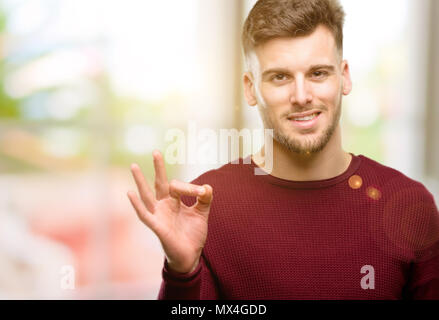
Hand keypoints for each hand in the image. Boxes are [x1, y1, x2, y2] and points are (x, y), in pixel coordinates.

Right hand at [127, 150, 212, 273]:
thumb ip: (205, 199)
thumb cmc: (193, 234)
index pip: (177, 186)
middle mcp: (163, 206)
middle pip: (159, 184)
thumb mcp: (202, 214)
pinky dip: (136, 204)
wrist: (191, 256)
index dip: (190, 187)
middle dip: (158, 168)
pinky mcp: (157, 227)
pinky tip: (129, 192)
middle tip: (156, 151)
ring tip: (133, 166)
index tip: (203, 191)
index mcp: (173, 202)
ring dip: (140, 181)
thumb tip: (207, 186)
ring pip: (146, 195)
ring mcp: (158, 216)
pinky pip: (144, 214)